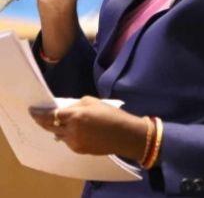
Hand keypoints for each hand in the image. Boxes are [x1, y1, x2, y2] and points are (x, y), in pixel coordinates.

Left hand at [29, 96, 146, 159]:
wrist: (123, 134)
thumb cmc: (110, 114)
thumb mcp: (92, 102)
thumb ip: (75, 105)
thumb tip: (64, 110)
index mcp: (75, 116)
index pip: (51, 115)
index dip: (40, 113)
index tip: (32, 111)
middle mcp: (71, 130)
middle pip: (50, 127)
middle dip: (42, 121)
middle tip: (36, 116)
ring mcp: (74, 142)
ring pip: (58, 135)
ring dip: (56, 128)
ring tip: (57, 122)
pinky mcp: (79, 150)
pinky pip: (67, 141)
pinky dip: (66, 134)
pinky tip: (71, 130)